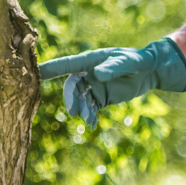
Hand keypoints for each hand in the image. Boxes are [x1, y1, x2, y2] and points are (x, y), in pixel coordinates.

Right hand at [38, 38, 185, 125]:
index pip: (67, 64)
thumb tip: (96, 74)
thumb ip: (114, 67)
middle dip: (70, 99)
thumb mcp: (129, 62)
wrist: (149, 72)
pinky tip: (91, 123)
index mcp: (90, 61)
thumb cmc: (138, 60)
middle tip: (73, 111)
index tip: (35, 73)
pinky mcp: (100, 98)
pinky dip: (89, 115)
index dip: (50, 69)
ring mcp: (93, 87)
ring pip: (80, 100)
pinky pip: (90, 108)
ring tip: (88, 119)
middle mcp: (88, 74)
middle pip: (71, 86)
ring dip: (81, 109)